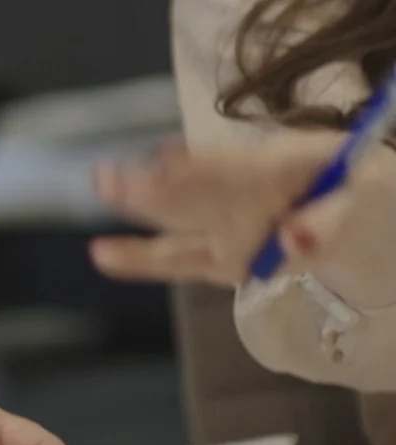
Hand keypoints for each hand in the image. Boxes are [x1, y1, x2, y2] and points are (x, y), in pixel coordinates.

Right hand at [89, 133, 395, 309]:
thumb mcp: (359, 210)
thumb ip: (326, 225)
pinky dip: (140, 259)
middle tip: (116, 179)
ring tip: (103, 187)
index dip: (201, 168)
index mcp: (282, 169)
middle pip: (197, 191)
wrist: (361, 223)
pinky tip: (102, 253)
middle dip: (159, 188)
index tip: (166, 164)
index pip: (234, 168)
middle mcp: (246, 195)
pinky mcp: (220, 261)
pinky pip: (177, 260)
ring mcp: (229, 228)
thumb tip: (292, 241)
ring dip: (142, 204)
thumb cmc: (359, 205)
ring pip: (180, 219)